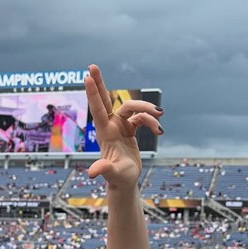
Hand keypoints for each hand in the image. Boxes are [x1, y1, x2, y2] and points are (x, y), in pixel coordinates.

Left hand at [85, 64, 162, 190]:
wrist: (125, 182)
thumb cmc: (118, 179)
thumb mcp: (113, 174)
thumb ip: (104, 170)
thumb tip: (92, 173)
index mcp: (105, 132)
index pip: (98, 109)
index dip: (94, 93)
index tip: (86, 77)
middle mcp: (110, 126)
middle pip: (105, 99)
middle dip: (100, 83)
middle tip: (92, 65)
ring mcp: (119, 125)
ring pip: (134, 108)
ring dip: (148, 111)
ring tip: (161, 121)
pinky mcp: (129, 128)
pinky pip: (142, 117)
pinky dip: (152, 121)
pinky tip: (159, 131)